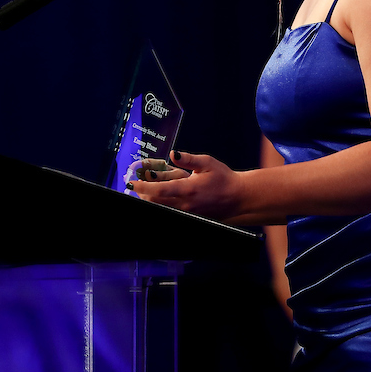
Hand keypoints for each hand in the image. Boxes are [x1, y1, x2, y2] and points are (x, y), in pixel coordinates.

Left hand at [125, 150, 245, 219]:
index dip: (142, 187)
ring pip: (161, 208)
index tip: (132, 182)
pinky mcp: (190, 217)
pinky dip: (162, 204)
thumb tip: (173, 154)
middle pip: (155, 202)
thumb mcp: (207, 163)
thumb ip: (188, 159)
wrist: (239, 197)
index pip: (158, 190)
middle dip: (142, 193)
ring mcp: (188, 213)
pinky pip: (171, 211)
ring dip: (151, 199)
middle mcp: (185, 204)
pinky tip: (161, 197)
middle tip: (137, 183)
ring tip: (147, 189)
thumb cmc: (224, 179)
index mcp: (188, 189)